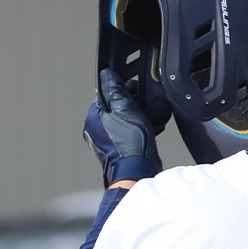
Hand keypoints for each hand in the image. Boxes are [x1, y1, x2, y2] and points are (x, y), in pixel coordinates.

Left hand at [83, 66, 161, 185]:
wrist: (137, 173)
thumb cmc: (130, 145)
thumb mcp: (125, 109)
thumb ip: (116, 90)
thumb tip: (107, 75)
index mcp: (94, 117)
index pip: (108, 93)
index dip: (125, 89)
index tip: (138, 90)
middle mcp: (98, 129)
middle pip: (118, 106)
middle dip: (136, 103)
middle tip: (147, 105)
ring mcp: (109, 141)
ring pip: (127, 119)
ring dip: (141, 116)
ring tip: (152, 119)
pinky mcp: (121, 150)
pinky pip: (132, 132)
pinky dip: (142, 128)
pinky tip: (153, 129)